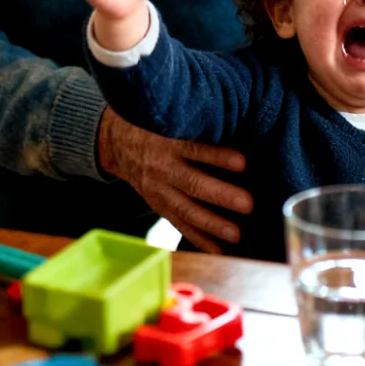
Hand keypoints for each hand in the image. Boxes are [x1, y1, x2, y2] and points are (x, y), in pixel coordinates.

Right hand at [98, 108, 251, 252]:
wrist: (116, 141)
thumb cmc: (153, 123)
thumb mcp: (170, 115)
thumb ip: (197, 120)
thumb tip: (237, 118)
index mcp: (167, 140)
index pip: (195, 149)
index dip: (218, 156)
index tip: (243, 162)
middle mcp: (162, 167)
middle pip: (193, 183)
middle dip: (222, 195)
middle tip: (248, 204)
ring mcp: (158, 189)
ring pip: (186, 209)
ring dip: (212, 224)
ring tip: (236, 235)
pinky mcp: (158, 204)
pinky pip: (178, 223)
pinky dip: (198, 238)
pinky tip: (218, 250)